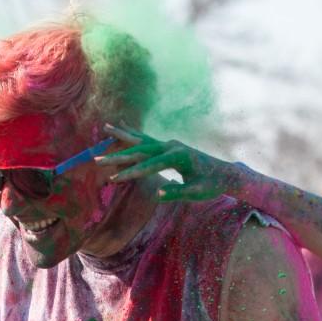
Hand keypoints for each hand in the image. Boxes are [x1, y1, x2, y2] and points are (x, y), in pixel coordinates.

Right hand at [101, 125, 260, 202]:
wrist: (225, 174)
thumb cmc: (212, 185)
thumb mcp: (196, 193)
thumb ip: (177, 192)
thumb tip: (157, 194)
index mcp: (177, 156)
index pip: (148, 166)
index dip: (130, 174)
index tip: (113, 180)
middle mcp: (171, 146)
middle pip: (140, 150)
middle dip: (117, 156)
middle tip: (96, 160)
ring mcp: (170, 144)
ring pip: (141, 140)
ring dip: (122, 136)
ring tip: (105, 127)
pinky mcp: (170, 146)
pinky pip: (148, 139)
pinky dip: (134, 134)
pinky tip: (122, 126)